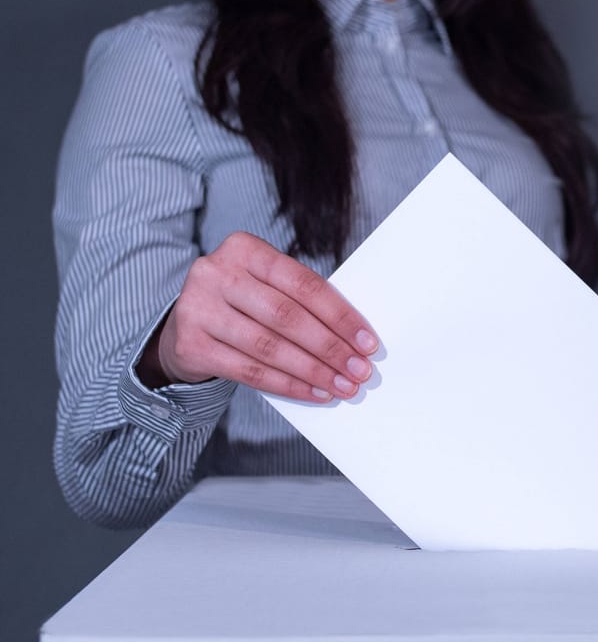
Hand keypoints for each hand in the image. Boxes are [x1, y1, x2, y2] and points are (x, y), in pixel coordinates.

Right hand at [137, 231, 379, 401]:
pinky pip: (249, 371)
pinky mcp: (190, 344)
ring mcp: (198, 307)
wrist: (185, 326)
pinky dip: (288, 385)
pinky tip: (314, 393)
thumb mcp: (267, 287)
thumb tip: (354, 339)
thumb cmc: (244, 304)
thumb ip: (301, 301)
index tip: (368, 342)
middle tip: (359, 370)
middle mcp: (216, 272)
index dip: (340, 316)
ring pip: (269, 347)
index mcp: (244, 249)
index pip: (304, 284)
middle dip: (330, 348)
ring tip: (342, 386)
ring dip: (313, 371)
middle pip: (287, 316)